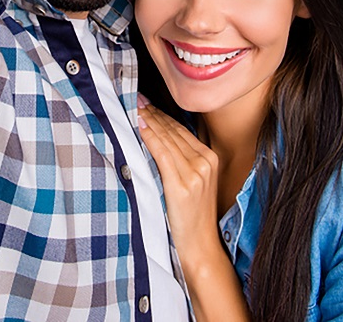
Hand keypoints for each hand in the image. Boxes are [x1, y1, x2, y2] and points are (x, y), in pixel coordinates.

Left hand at [137, 96, 219, 262]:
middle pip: (173, 130)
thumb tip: (157, 138)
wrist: (200, 245)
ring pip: (167, 138)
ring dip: (149, 120)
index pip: (180, 129)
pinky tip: (140, 126)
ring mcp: (196, 172)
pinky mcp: (183, 184)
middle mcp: (205, 161)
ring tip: (133, 108)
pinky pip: (162, 153)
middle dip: (153, 113)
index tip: (145, 102)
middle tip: (135, 98)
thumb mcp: (193, 182)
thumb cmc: (192, 215)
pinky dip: (150, 137)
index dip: (161, 114)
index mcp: (209, 158)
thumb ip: (182, 160)